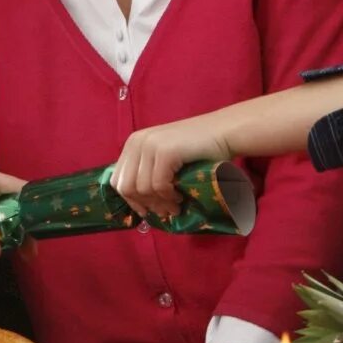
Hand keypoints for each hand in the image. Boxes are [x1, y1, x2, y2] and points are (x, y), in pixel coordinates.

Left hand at [111, 117, 231, 219]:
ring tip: (176, 205)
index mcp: (133, 143)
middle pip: (126, 187)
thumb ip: (148, 173)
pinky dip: (169, 196)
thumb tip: (138, 205)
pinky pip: (158, 186)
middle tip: (165, 211)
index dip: (131, 200)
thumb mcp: (164, 158)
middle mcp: (137, 142)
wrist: (224, 132)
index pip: (117, 180)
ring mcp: (150, 145)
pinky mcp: (165, 151)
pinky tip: (180, 196)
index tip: (147, 211)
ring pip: (142, 190)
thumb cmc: (198, 149)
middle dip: (144, 205)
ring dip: (160, 203)